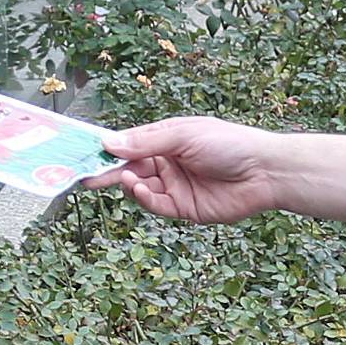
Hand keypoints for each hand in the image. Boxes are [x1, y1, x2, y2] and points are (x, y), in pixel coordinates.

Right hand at [90, 118, 345, 226]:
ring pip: (139, 188)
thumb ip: (146, 143)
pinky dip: (143, 198)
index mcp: (166, 140)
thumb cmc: (228, 143)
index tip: (81, 151)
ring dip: (127, 184)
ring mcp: (174, 186)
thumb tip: (108, 143)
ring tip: (124, 178)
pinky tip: (139, 187)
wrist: (264, 171)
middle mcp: (167, 163)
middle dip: (107, 171)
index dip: (106, 148)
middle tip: (83, 174)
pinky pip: (156, 205)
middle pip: (129, 168)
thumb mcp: (183, 136)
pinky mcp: (184, 208)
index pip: (128, 144)